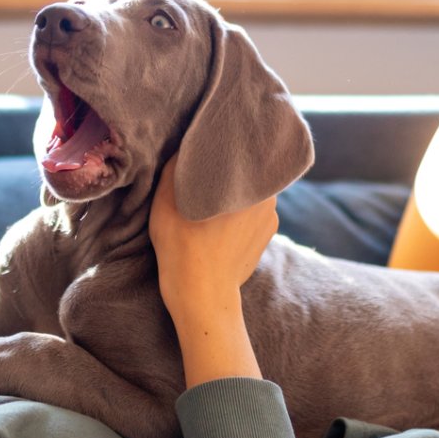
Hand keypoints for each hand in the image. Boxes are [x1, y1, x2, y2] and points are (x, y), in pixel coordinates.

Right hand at [149, 150, 278, 315]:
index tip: (207, 144)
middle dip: (228, 169)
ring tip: (208, 200)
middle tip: (203, 171)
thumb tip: (188, 141)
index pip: (242, 149)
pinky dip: (238, 214)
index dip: (225, 142)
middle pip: (247, 171)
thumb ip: (177, 163)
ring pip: (250, 193)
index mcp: (251, 180)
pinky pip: (252, 214)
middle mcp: (269, 196)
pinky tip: (218, 223)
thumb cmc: (181, 245)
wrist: (201, 295)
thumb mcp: (167, 198)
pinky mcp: (266, 237)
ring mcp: (270, 219)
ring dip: (233, 193)